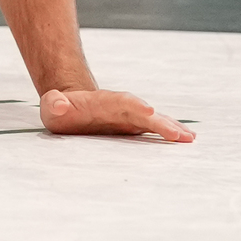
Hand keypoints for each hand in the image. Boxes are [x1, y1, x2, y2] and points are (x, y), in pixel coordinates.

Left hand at [40, 89, 194, 141]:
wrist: (71, 107)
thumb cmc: (61, 110)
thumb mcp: (52, 107)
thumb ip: (54, 104)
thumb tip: (58, 103)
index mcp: (103, 102)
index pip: (121, 102)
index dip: (135, 106)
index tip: (149, 111)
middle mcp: (122, 108)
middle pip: (144, 112)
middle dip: (161, 122)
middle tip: (179, 134)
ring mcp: (130, 117)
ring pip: (154, 121)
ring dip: (170, 128)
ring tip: (189, 138)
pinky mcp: (135, 127)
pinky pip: (155, 129)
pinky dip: (170, 132)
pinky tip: (187, 139)